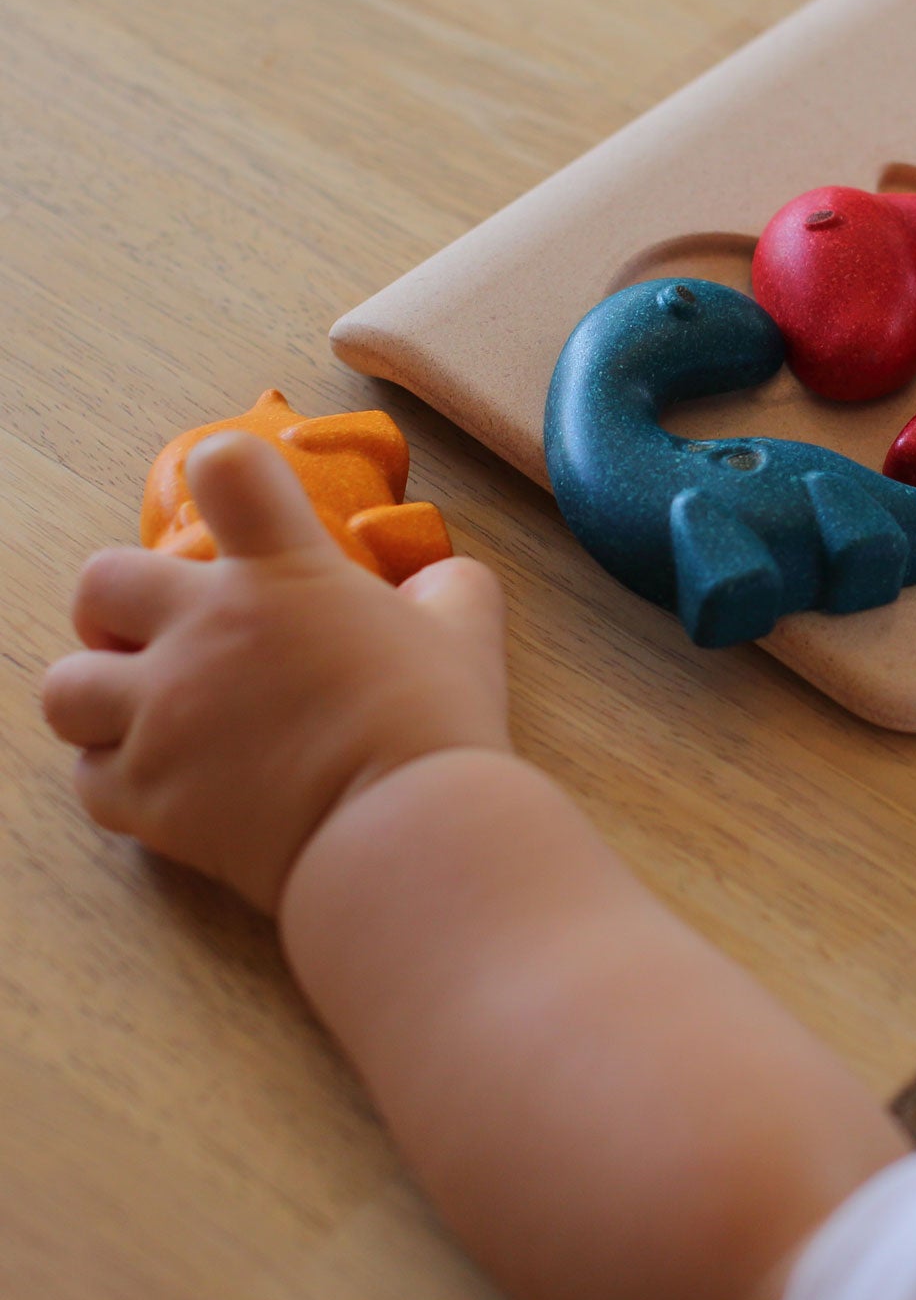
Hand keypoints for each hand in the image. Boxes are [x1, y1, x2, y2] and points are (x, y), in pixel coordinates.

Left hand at [42, 431, 509, 911]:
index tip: (235, 508)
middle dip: (120, 609)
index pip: (224, 468)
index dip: (225, 474)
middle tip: (165, 638)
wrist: (405, 832)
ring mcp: (164, 714)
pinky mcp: (148, 795)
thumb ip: (447, 586)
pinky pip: (88, 777)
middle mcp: (204, 630)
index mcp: (283, 573)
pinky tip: (166, 781)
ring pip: (65, 686)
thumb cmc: (436, 726)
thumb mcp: (466, 630)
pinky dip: (118, 778)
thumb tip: (438, 582)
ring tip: (144, 714)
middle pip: (99, 582)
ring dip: (100, 695)